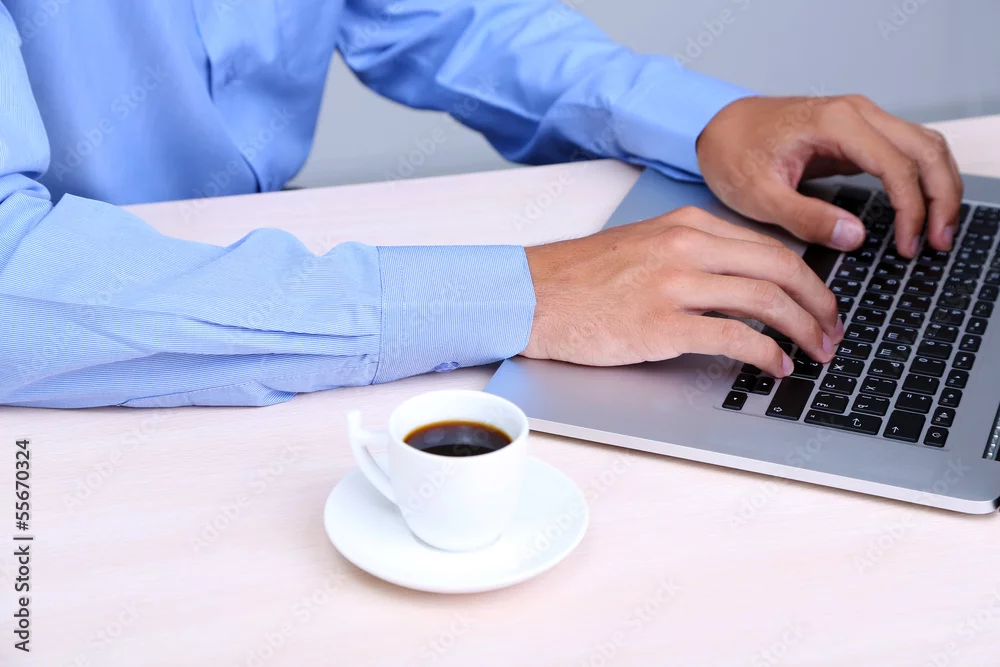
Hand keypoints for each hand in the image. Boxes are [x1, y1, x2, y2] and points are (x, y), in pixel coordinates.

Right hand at [522, 207, 842, 376]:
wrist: (531, 295)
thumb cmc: (579, 278)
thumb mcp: (642, 247)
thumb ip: (691, 256)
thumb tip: (738, 285)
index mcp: (686, 225)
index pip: (767, 246)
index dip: (805, 278)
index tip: (817, 302)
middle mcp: (687, 247)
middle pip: (779, 268)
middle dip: (818, 303)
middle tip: (833, 329)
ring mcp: (675, 284)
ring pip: (766, 300)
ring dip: (802, 330)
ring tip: (817, 352)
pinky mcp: (662, 324)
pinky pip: (734, 337)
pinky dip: (766, 353)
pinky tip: (776, 366)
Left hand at [696, 95, 962, 258]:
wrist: (715, 127)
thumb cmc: (731, 153)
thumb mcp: (759, 195)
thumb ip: (807, 217)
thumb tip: (855, 237)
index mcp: (835, 123)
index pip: (897, 164)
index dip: (911, 209)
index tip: (908, 245)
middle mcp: (856, 113)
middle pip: (925, 149)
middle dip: (941, 196)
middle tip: (939, 242)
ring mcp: (859, 120)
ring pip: (923, 146)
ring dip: (938, 186)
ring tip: (937, 232)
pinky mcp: (856, 134)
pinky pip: (904, 151)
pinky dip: (919, 179)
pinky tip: (917, 213)